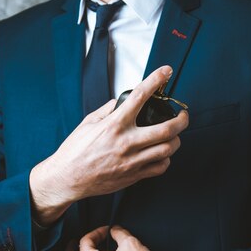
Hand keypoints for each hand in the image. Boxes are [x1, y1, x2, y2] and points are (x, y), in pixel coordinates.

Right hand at [30, 65, 188, 224]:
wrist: (67, 178)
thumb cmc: (75, 150)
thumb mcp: (88, 122)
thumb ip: (108, 110)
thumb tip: (121, 102)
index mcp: (114, 125)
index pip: (140, 96)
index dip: (155, 80)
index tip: (165, 71)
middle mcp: (126, 142)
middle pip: (167, 129)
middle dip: (182, 119)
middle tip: (183, 114)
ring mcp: (132, 161)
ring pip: (167, 149)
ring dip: (176, 140)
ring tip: (174, 135)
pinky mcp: (133, 176)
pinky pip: (159, 167)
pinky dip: (165, 159)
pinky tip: (161, 153)